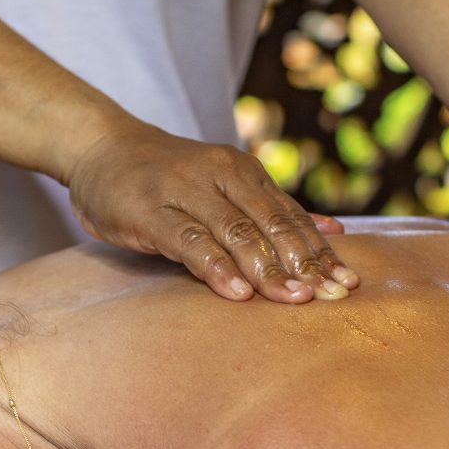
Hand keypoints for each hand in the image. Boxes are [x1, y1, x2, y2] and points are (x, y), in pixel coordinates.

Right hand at [67, 121, 358, 302]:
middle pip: (271, 225)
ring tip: (293, 299)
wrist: (101, 149)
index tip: (346, 285)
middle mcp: (221, 176)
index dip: (320, 252)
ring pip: (236, 233)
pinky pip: (190, 243)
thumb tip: (335, 231)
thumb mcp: (226, 185)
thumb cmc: (169, 177)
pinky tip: (237, 292)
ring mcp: (185, 192)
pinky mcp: (151, 212)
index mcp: (244, 172)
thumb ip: (275, 209)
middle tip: (329, 297)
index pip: (291, 217)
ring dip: (268, 269)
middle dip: (303, 263)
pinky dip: (217, 268)